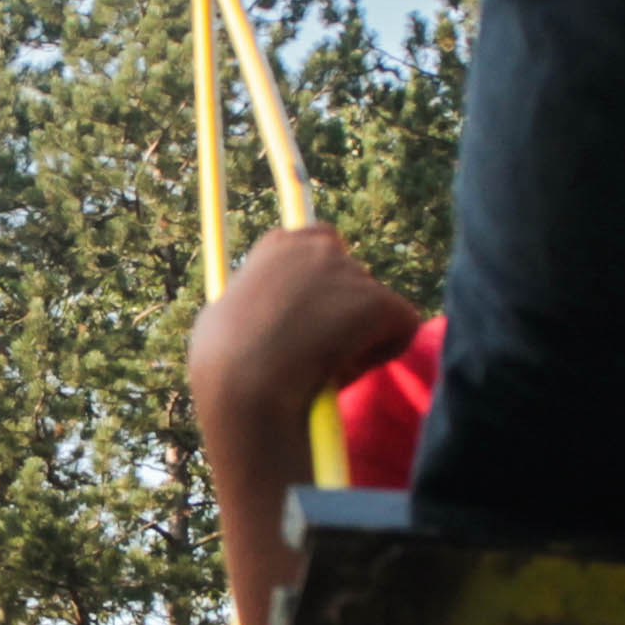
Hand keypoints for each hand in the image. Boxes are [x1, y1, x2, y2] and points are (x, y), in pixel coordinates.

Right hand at [192, 227, 418, 421]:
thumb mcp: (229, 315)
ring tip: (323, 368)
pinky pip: (402, 329)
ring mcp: (351, 271)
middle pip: (355, 275)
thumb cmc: (222, 360)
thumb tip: (272, 322)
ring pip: (376, 309)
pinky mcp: (378, 301)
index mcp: (279, 243)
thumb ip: (261, 305)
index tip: (315, 314)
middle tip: (322, 349)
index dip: (323, 283)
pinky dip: (383, 353)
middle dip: (346, 310)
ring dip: (360, 337)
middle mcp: (319, 246)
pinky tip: (346, 372)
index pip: (321, 244)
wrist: (243, 381)